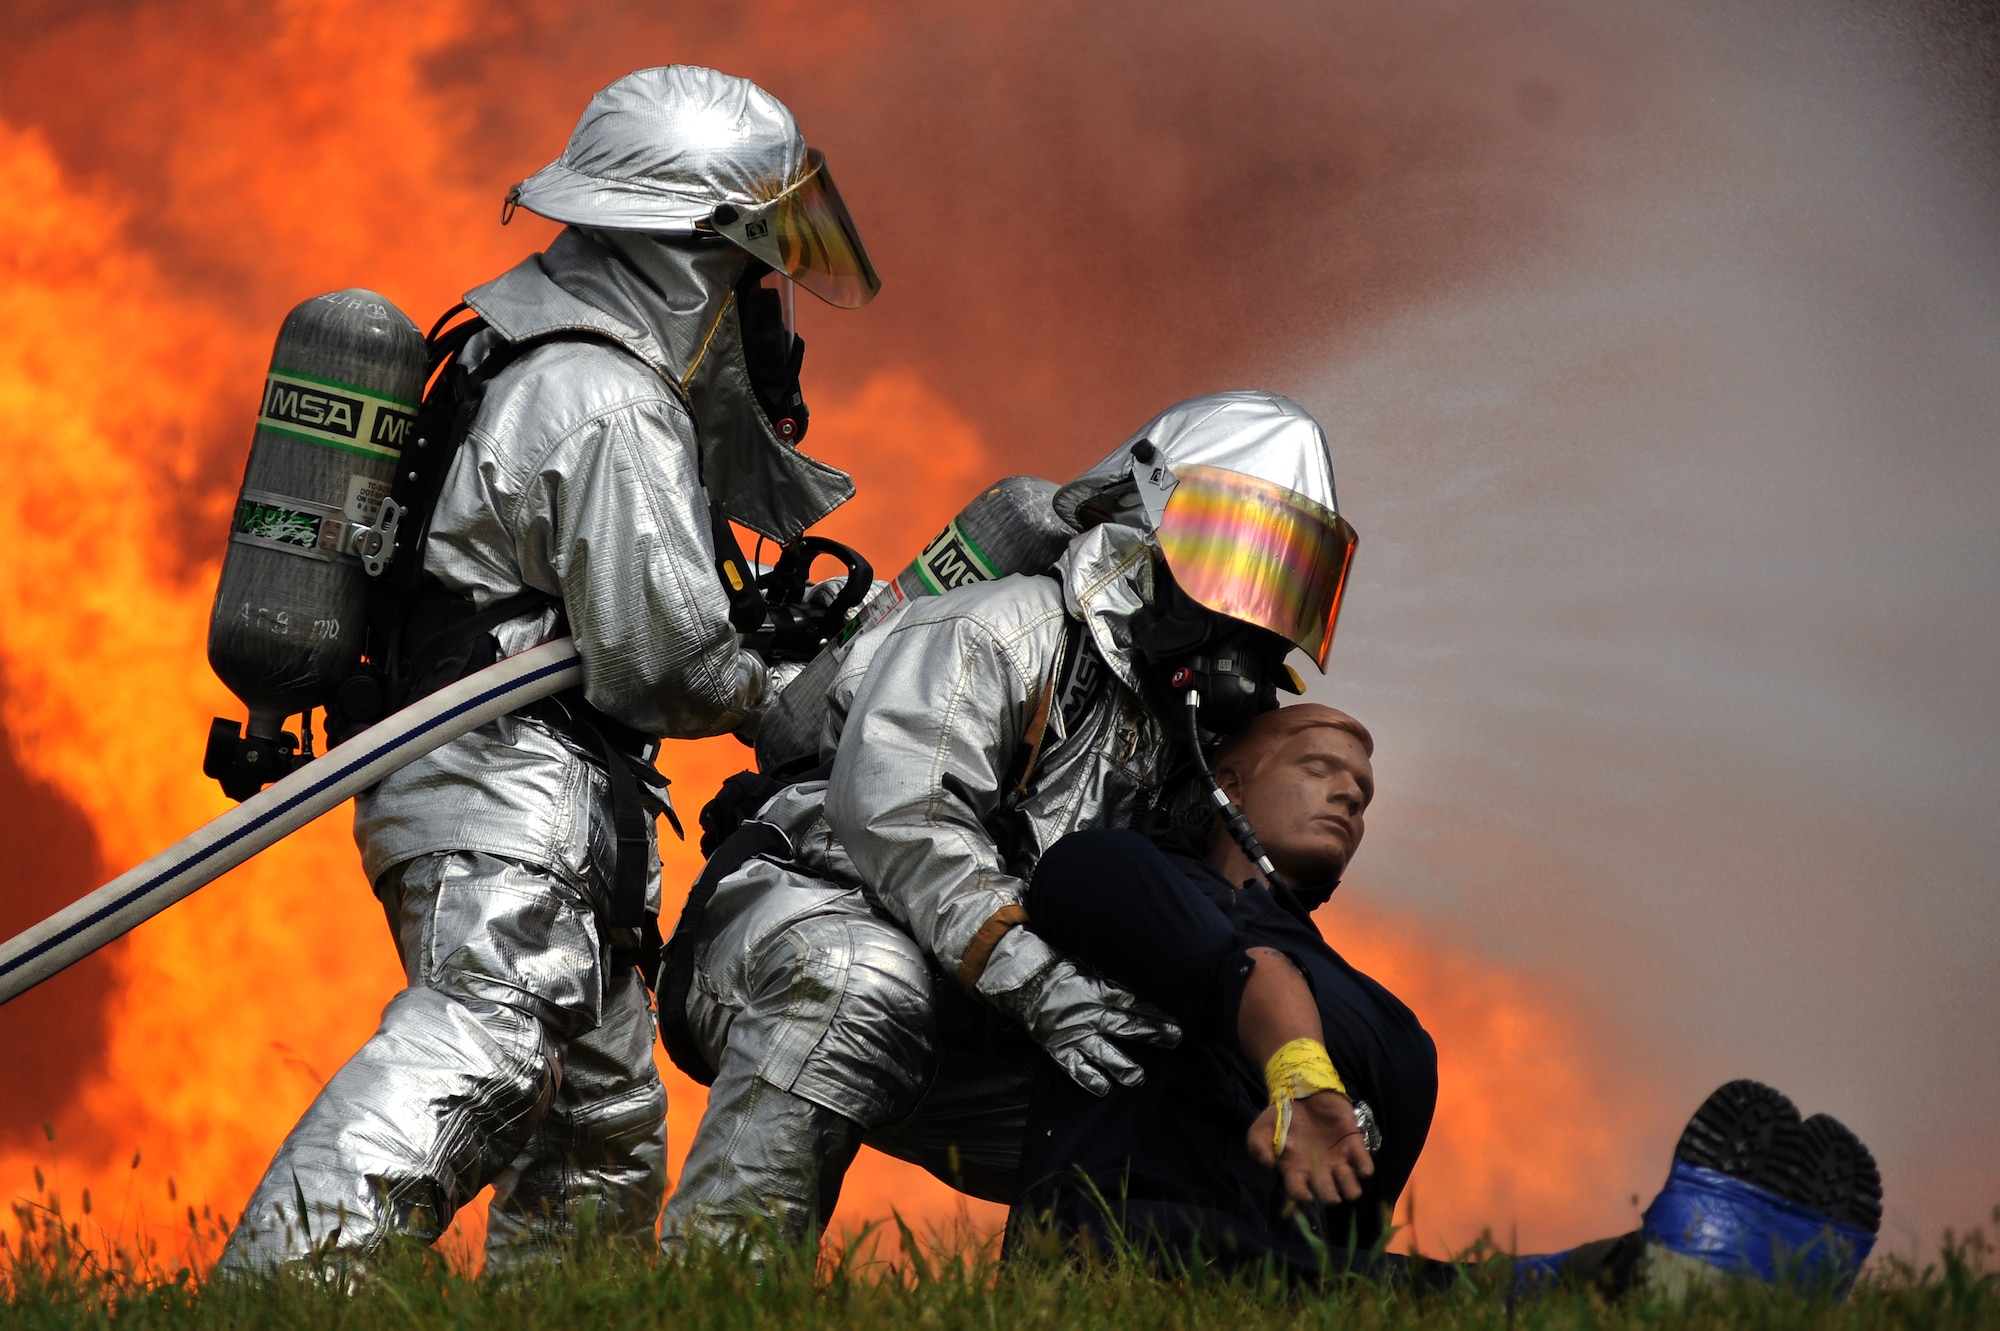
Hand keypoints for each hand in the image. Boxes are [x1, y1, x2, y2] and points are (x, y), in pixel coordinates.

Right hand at [975, 926, 1180, 1095]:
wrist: (1020, 979)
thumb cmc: (1054, 965)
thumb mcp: (1083, 961)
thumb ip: (1106, 974)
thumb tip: (1134, 973)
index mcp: (1097, 989)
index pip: (1133, 1001)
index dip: (1155, 1011)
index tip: (1177, 1017)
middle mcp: (1089, 1013)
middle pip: (1127, 1026)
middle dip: (1153, 1034)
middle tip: (1175, 1040)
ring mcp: (1073, 1033)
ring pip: (1104, 1053)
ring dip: (1124, 1066)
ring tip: (1139, 1077)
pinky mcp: (1057, 1047)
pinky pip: (1075, 1067)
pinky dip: (1090, 1079)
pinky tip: (1104, 1088)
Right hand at [1247, 1091, 1374, 1204]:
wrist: (1302, 1092)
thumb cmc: (1281, 1115)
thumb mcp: (1260, 1129)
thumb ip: (1257, 1146)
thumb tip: (1267, 1164)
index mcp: (1297, 1171)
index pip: (1300, 1194)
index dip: (1303, 1197)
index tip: (1306, 1193)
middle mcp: (1320, 1171)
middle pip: (1330, 1197)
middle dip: (1331, 1196)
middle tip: (1328, 1182)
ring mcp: (1338, 1160)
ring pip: (1351, 1190)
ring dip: (1350, 1187)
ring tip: (1343, 1172)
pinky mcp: (1353, 1146)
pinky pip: (1365, 1167)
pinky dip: (1365, 1169)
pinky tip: (1358, 1162)